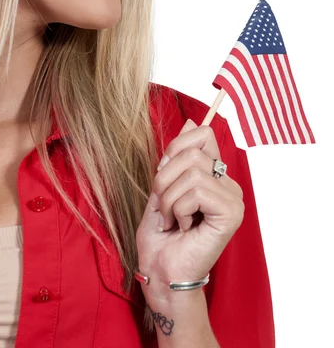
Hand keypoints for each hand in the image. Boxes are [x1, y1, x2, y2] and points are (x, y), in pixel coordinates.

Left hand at [136, 118, 244, 299]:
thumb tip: (191, 121)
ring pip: (191, 172)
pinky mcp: (232, 213)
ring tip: (171, 219)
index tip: (165, 178)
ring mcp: (233, 198)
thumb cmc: (160, 236)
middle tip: (163, 206)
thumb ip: (177, 157)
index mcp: (215, 175)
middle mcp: (228, 184)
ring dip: (169, 198)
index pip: (202, 135)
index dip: (175, 149)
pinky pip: (197, 190)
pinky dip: (179, 208)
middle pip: (192, 152)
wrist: (161, 272)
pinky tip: (183, 226)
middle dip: (164, 179)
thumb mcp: (162, 186)